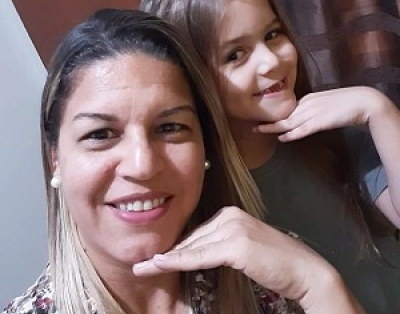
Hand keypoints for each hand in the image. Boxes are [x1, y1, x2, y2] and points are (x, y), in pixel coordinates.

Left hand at [133, 206, 333, 301]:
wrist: (304, 269)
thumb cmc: (275, 261)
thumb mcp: (243, 247)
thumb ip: (221, 245)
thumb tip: (197, 252)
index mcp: (230, 214)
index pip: (197, 232)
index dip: (177, 247)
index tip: (156, 257)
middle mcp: (230, 216)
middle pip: (192, 238)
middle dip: (168, 253)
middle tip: (143, 264)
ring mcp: (233, 228)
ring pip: (193, 247)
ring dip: (167, 259)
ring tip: (143, 267)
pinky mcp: (236, 245)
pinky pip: (201, 256)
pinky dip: (179, 261)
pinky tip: (159, 264)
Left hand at [254, 86, 385, 141]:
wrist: (364, 101)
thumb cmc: (348, 102)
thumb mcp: (326, 103)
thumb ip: (314, 109)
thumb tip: (305, 117)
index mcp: (309, 98)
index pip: (288, 109)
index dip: (276, 116)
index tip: (265, 119)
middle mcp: (307, 104)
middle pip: (284, 115)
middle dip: (269, 121)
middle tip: (255, 126)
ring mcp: (313, 113)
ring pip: (288, 122)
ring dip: (273, 127)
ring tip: (260, 131)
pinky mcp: (320, 122)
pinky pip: (302, 130)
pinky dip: (291, 134)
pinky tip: (282, 137)